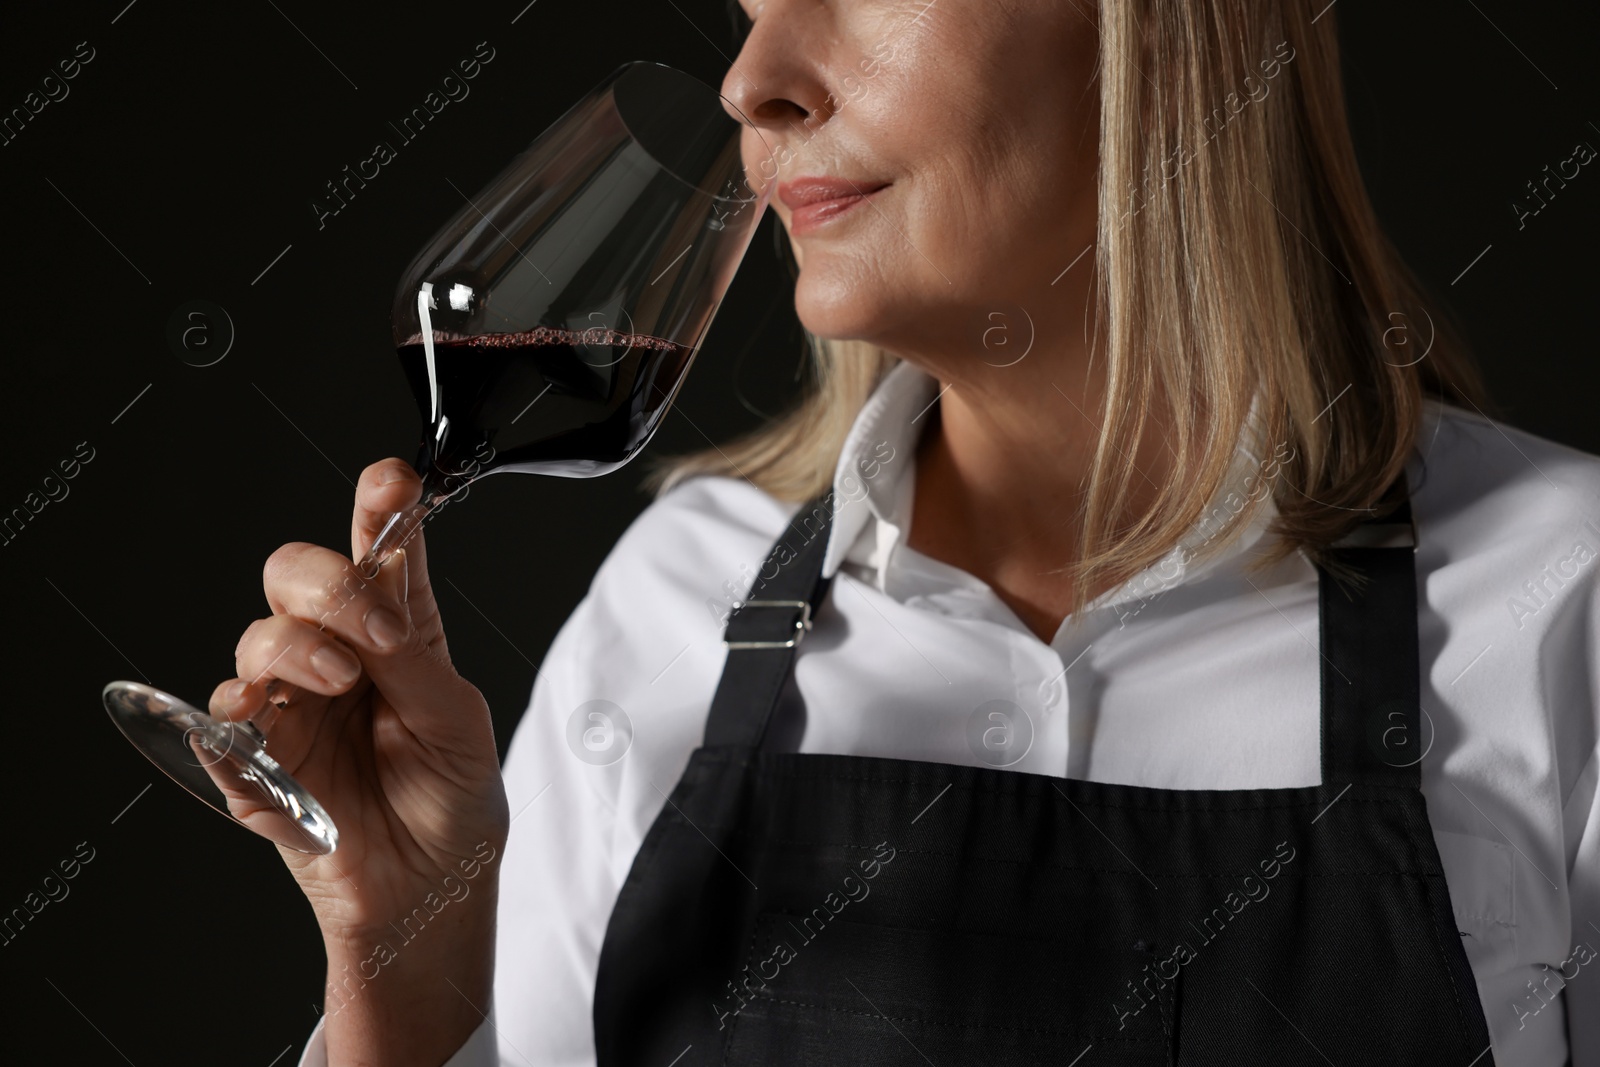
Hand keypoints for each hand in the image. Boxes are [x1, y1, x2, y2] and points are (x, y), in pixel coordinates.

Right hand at [210, 458, 508, 1062]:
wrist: (430, 891)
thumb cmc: (453, 801)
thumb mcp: (459, 722)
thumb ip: (416, 658)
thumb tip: (379, 602)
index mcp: (398, 632)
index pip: (380, 552)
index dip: (379, 507)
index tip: (389, 480)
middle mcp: (338, 655)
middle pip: (295, 575)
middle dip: (325, 581)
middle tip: (369, 624)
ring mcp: (292, 705)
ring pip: (259, 638)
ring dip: (297, 648)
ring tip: (342, 683)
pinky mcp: (254, 760)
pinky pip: (221, 721)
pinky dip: (239, 713)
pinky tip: (267, 721)